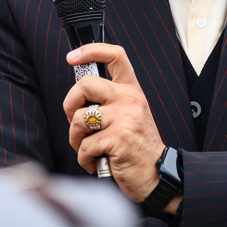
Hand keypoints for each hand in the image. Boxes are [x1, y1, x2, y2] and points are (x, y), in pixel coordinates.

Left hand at [63, 43, 165, 203]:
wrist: (158, 175)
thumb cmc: (136, 147)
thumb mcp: (129, 115)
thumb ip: (109, 101)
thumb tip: (78, 96)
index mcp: (132, 90)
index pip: (115, 56)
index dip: (90, 50)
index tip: (72, 56)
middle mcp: (130, 99)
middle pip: (85, 84)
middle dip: (69, 105)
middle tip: (74, 121)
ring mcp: (125, 118)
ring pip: (78, 119)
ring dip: (75, 139)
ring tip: (88, 149)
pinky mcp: (118, 139)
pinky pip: (84, 146)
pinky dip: (84, 159)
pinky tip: (96, 162)